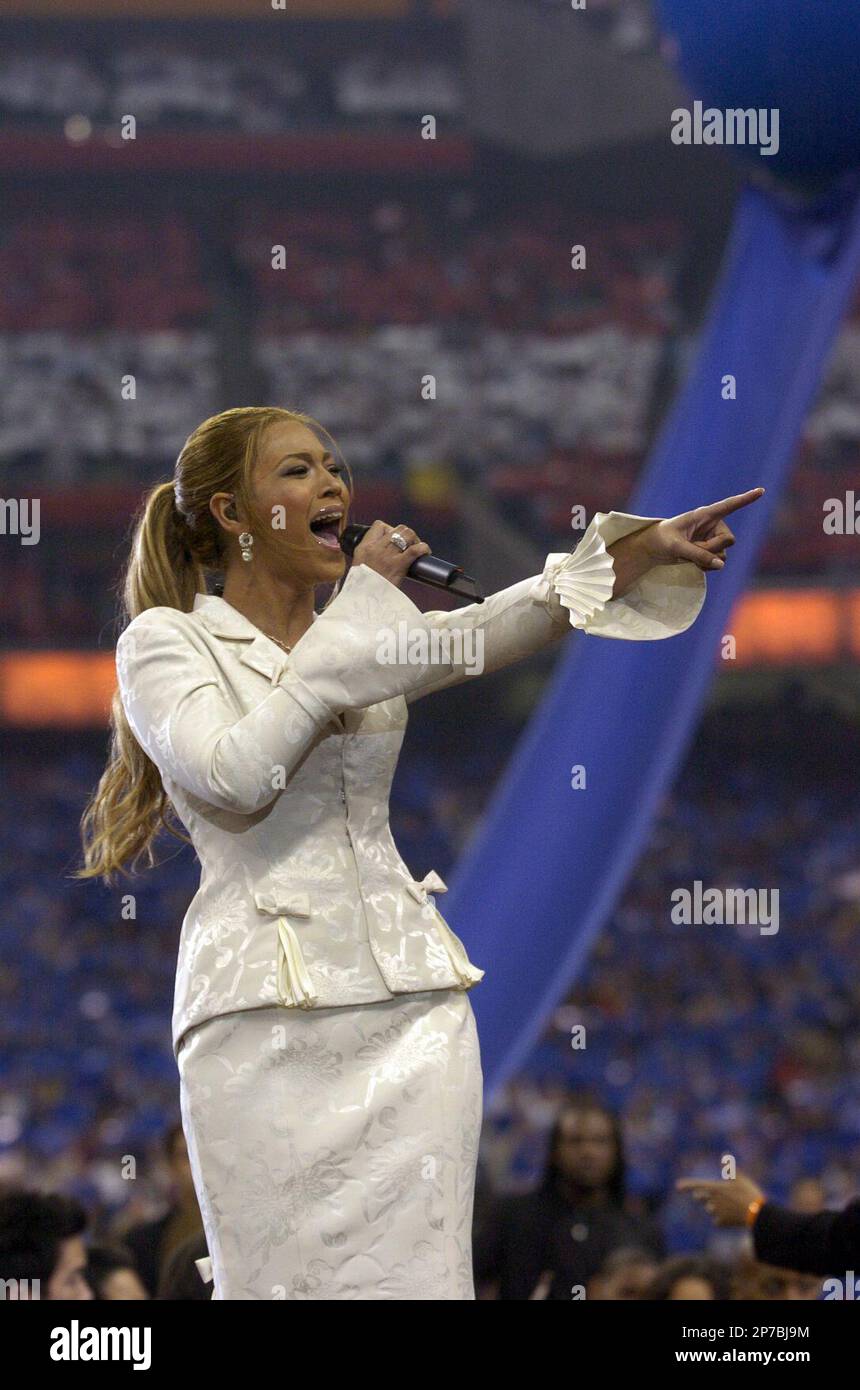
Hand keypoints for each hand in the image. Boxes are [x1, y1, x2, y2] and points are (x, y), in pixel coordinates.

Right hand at [352, 520, 430, 588]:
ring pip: (407, 534)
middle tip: (409, 545)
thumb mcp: (358, 568)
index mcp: (364, 548)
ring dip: (415, 539)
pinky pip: (415, 550)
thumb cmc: (362, 588)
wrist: (363, 602)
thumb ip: (368, 558)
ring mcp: (387, 556)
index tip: (393, 539)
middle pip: (397, 528)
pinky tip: (425, 552)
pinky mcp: (398, 565)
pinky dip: (422, 548)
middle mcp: (376, 548)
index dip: (390, 529)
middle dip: (406, 533)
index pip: (379, 525)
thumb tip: (381, 555)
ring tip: (417, 547)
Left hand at [637, 487, 765, 572]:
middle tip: (693, 550)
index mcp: (704, 514)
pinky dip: (707, 566)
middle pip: (729, 540)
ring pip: (723, 554)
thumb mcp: (676, 546)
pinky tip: (693, 563)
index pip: (729, 505)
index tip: (761, 491)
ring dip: (707, 560)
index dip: (745, 499)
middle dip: (712, 549)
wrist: (653, 548)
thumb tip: (721, 565)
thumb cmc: (662, 540)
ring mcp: (713, 539)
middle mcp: (713, 525)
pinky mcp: (710, 551)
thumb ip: (698, 554)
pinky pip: (718, 563)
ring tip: (688, 556)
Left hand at [676, 1172, 764, 1226]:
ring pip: (710, 1208)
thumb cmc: (748, 1193)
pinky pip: (717, 1220)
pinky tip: (732, 1216)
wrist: (757, 1213)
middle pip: (700, 1197)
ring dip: (716, 1207)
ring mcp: (715, 1211)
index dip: (686, 1185)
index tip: (677, 1186)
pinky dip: (722, 1218)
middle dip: (701, 1195)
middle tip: (714, 1194)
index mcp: (715, 1187)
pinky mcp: (720, 1222)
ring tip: (731, 1205)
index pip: (696, 1185)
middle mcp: (712, 1199)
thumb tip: (724, 1154)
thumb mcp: (740, 1178)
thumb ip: (729, 1168)